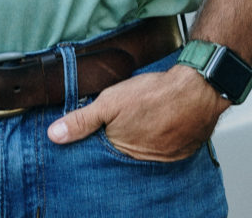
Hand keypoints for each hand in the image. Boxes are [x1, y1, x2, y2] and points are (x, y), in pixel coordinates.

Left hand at [47, 62, 227, 161]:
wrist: (197, 90)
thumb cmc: (153, 95)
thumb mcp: (110, 102)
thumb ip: (82, 120)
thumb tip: (55, 135)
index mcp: (123, 151)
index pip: (103, 154)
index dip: (98, 141)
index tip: (97, 131)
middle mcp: (144, 161)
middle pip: (124, 153)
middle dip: (119, 141)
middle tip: (124, 121)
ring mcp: (164, 157)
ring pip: (144, 151)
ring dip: (141, 140)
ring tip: (142, 121)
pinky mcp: (181, 151)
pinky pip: (165, 148)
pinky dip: (160, 139)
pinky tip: (158, 123)